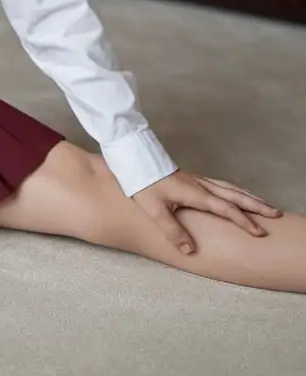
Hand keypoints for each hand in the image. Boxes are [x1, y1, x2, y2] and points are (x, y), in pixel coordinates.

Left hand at [132, 170, 282, 254]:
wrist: (132, 158)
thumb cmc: (141, 183)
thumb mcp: (154, 210)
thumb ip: (173, 231)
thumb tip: (190, 251)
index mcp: (195, 194)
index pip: (226, 209)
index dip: (243, 221)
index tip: (259, 232)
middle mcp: (200, 185)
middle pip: (235, 195)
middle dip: (256, 205)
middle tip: (277, 213)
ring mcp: (196, 180)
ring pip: (229, 188)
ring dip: (248, 196)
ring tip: (264, 204)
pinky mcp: (190, 177)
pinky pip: (220, 184)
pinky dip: (234, 190)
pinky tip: (234, 193)